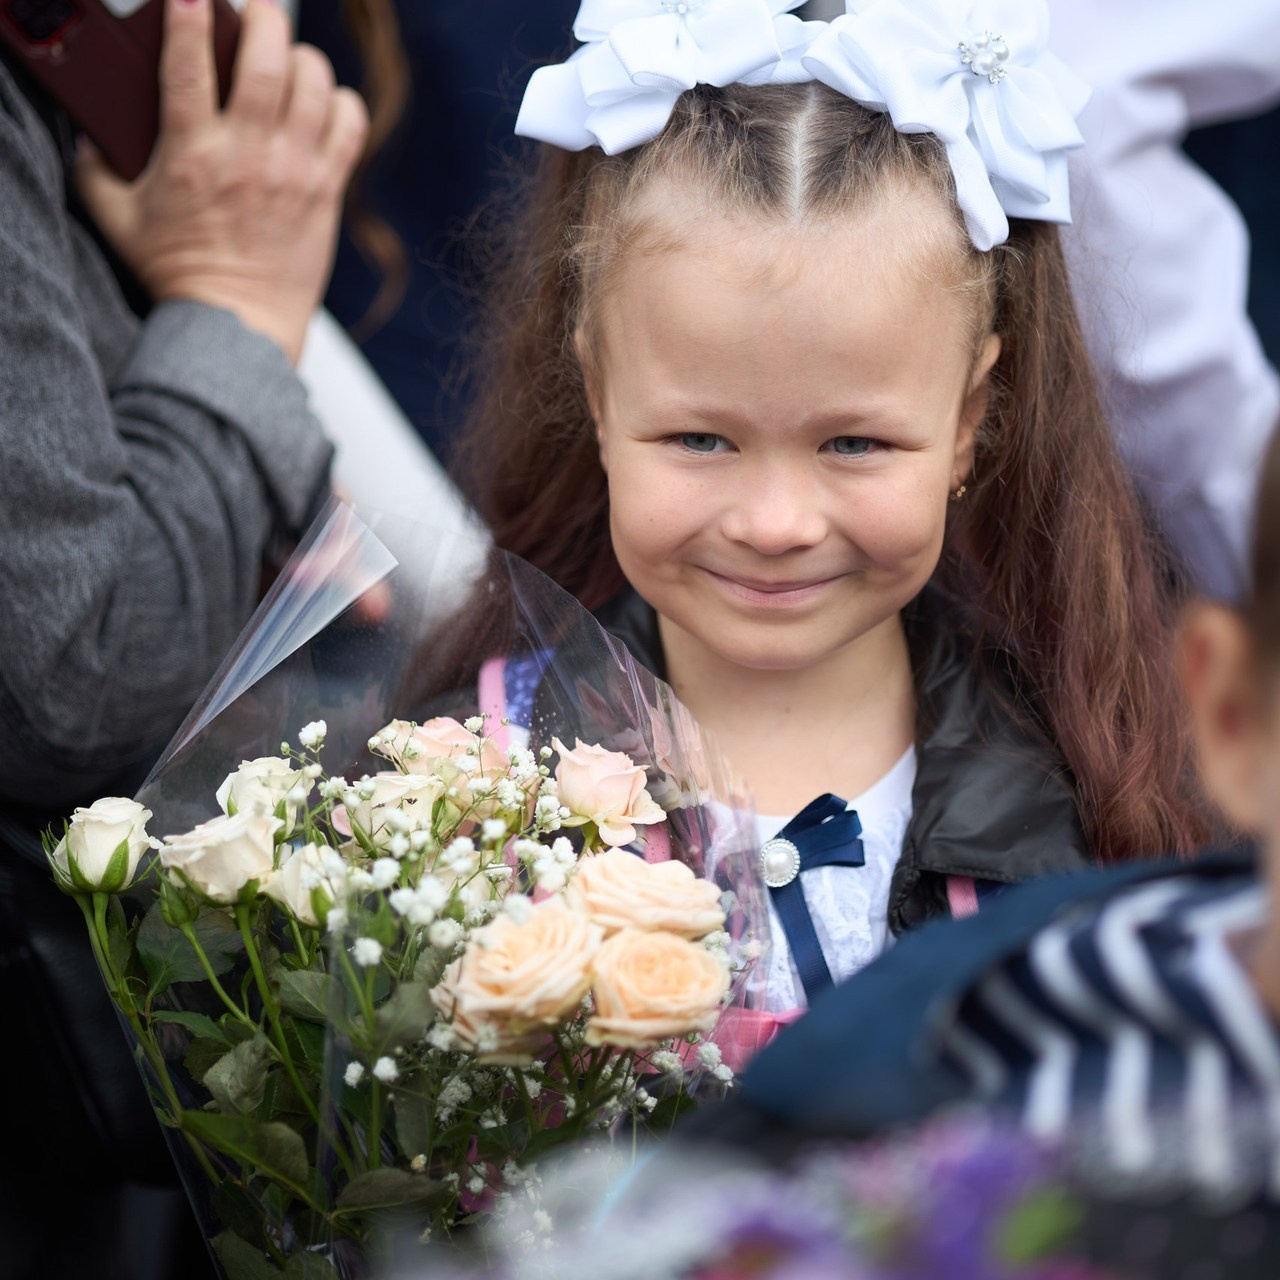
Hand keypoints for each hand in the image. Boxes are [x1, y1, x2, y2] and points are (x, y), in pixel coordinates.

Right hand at [75, 0, 368, 363]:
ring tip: (289, 59)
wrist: (237, 325)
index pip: (187, 65)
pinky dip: (344, 104)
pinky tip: (327, 104)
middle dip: (263, 18)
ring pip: (315, 85)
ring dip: (303, 59)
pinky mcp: (327, 191)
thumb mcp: (117, 218)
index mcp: (192, 152)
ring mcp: (294, 171)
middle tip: (255, 10)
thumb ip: (96, 169)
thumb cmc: (178, 273)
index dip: (189, 17)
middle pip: (267, 60)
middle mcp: (249, 154)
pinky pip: (351, 127)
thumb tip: (91, 136)